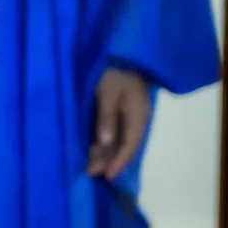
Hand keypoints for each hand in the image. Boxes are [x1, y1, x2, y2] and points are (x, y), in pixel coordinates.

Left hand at [87, 66, 152, 180]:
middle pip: (124, 144)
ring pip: (119, 138)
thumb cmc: (115, 71)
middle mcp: (136, 118)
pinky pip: (116, 130)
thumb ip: (106, 117)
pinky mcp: (122, 108)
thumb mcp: (108, 93)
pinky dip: (106, 141)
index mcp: (137, 115)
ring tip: (89, 165)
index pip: (129, 145)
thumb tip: (106, 142)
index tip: (107, 175)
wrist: (122, 52)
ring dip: (105, 152)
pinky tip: (95, 148)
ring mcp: (130, 113)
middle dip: (108, 160)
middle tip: (90, 173)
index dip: (118, 161)